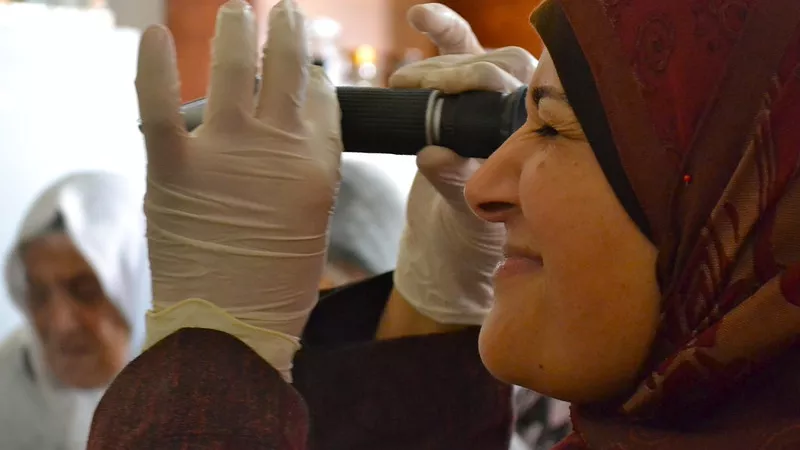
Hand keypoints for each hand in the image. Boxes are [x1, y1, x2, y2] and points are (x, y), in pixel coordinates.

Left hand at [136, 0, 340, 341]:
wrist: (234, 324)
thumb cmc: (278, 280)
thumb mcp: (313, 218)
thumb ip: (308, 165)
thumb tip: (297, 124)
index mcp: (318, 161)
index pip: (320, 97)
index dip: (312, 76)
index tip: (306, 68)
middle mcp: (279, 144)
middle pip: (287, 68)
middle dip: (285, 32)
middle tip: (280, 11)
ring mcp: (226, 151)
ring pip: (233, 68)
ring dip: (237, 30)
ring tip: (237, 10)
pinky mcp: (176, 168)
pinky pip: (158, 105)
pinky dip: (151, 67)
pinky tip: (153, 36)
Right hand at [387, 4, 536, 325]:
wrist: (452, 245)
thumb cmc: (471, 238)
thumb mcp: (468, 220)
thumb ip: (454, 186)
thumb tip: (433, 155)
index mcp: (535, 141)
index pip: (515, 91)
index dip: (478, 80)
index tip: (441, 86)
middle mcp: (522, 114)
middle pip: (495, 67)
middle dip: (450, 72)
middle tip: (410, 85)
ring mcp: (497, 102)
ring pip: (477, 57)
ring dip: (438, 62)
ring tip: (401, 81)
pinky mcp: (469, 96)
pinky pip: (463, 52)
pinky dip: (443, 31)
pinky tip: (419, 16)